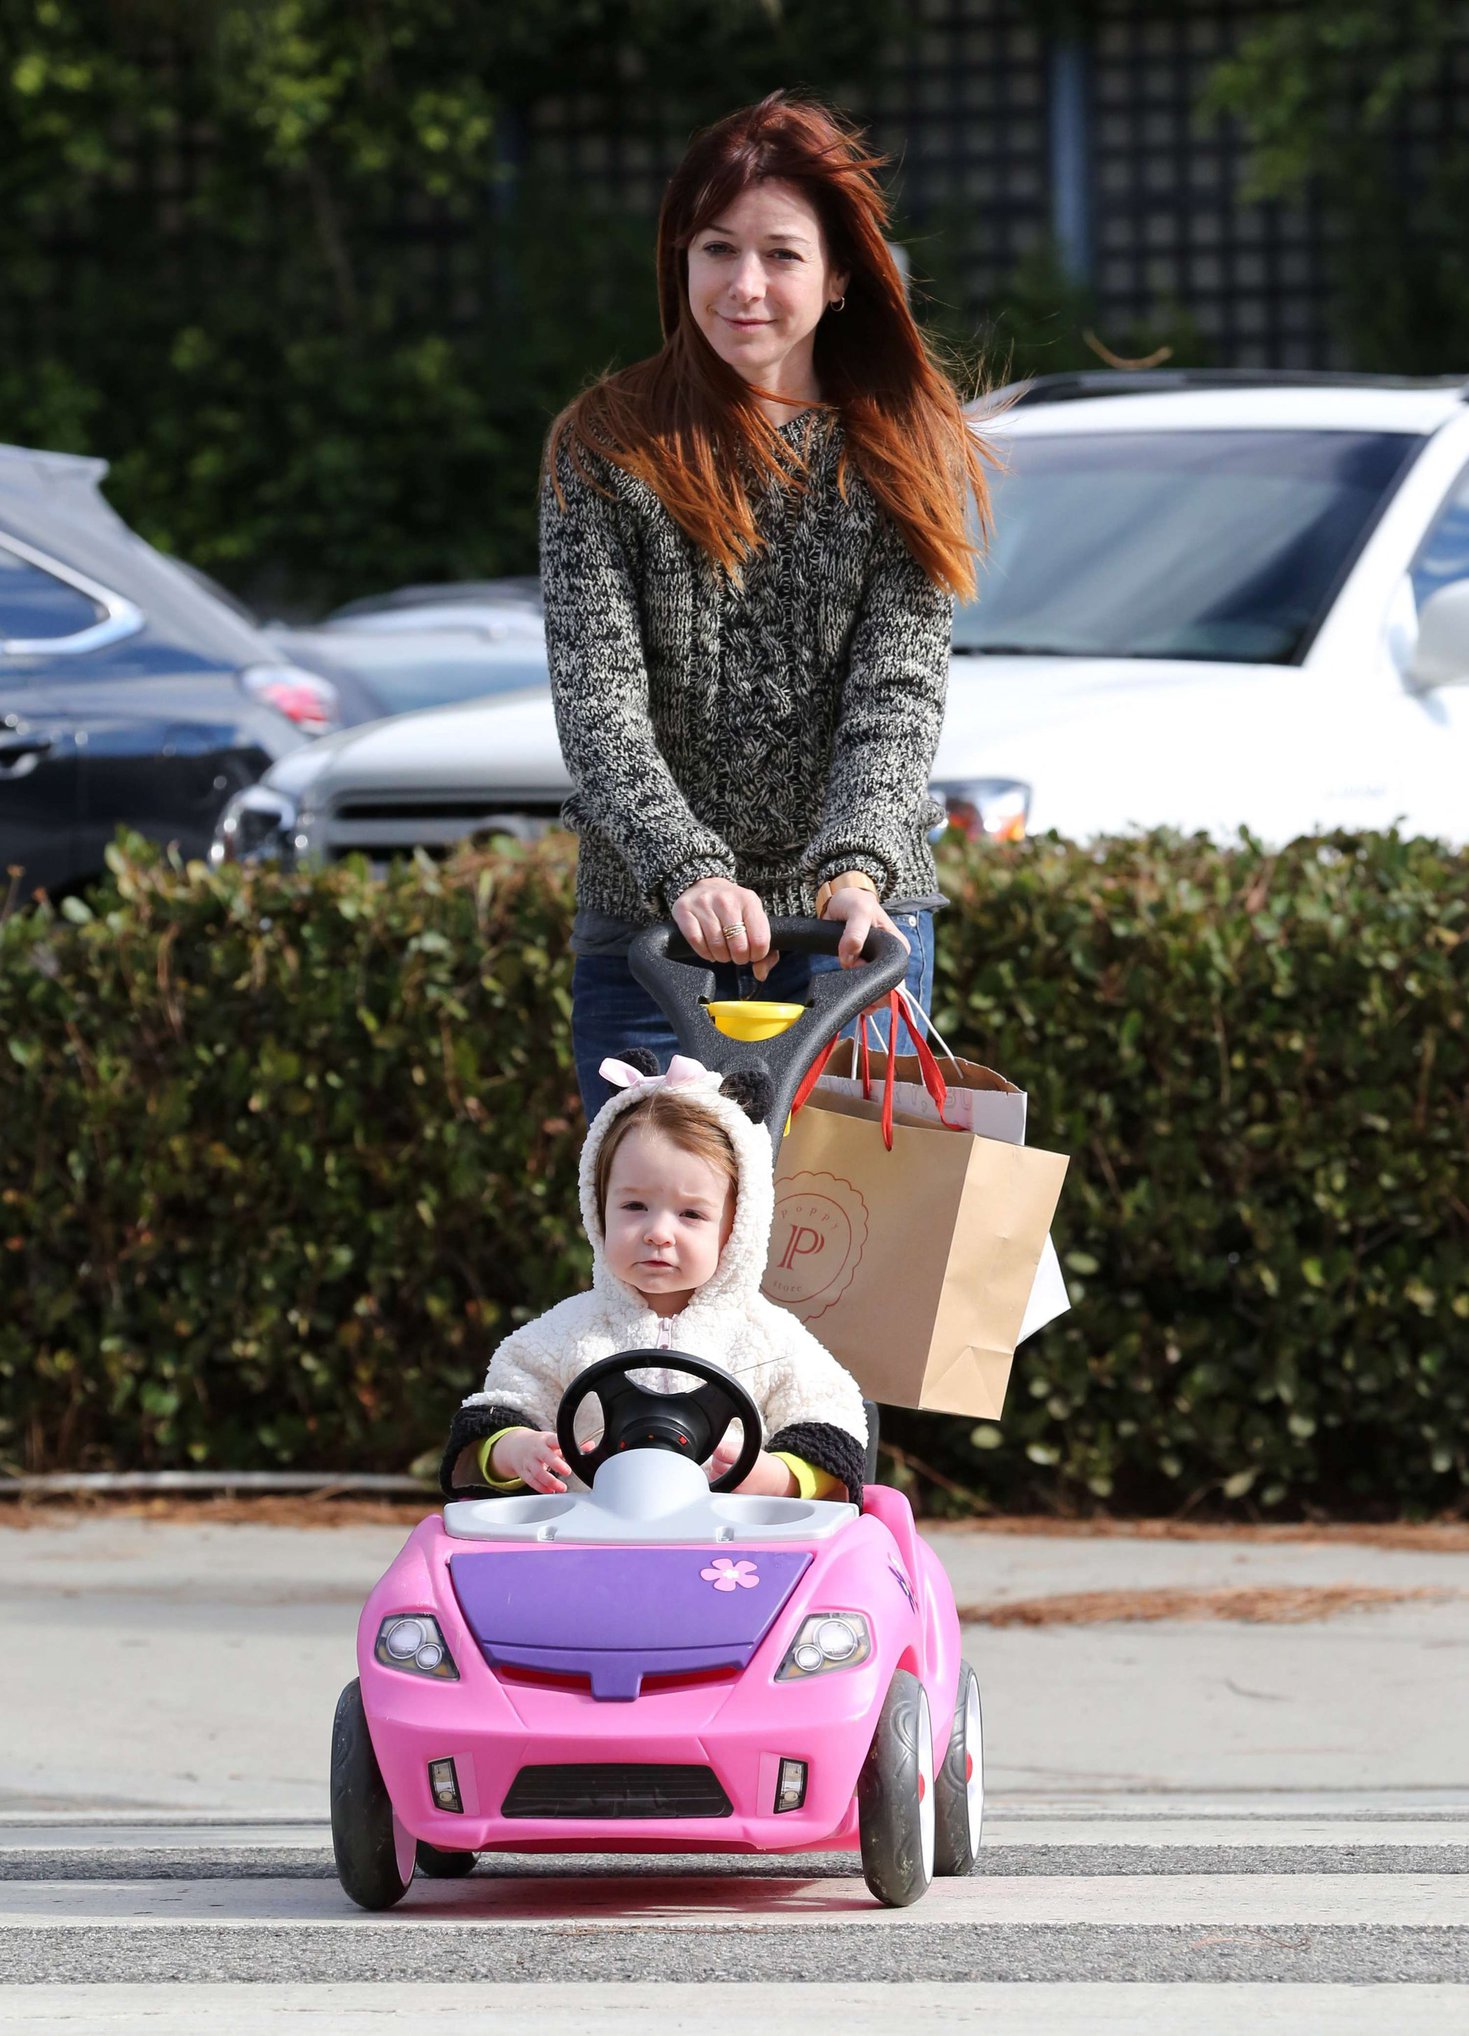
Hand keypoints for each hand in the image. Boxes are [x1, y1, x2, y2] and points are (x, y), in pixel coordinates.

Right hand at [491, 1427, 571, 1493]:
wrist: (516, 1446)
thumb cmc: (540, 1445)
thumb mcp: (553, 1442)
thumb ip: (571, 1446)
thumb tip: (590, 1446)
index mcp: (546, 1440)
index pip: (554, 1441)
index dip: (562, 1446)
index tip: (571, 1453)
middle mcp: (537, 1450)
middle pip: (545, 1457)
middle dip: (557, 1464)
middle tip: (567, 1472)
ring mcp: (529, 1461)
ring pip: (538, 1472)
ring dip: (550, 1481)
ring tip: (561, 1488)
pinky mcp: (524, 1472)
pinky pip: (531, 1481)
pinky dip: (541, 1487)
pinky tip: (550, 1491)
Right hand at [673, 878, 776, 982]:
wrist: (704, 884)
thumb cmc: (733, 908)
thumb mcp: (753, 919)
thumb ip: (767, 950)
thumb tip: (760, 973)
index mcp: (749, 901)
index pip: (760, 940)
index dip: (757, 955)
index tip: (752, 954)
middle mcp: (726, 900)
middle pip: (738, 946)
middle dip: (739, 958)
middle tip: (736, 955)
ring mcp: (704, 904)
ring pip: (717, 946)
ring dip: (721, 956)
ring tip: (723, 951)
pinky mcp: (684, 911)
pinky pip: (696, 942)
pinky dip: (704, 953)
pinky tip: (709, 950)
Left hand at [710, 1437, 797, 1495]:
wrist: (773, 1480)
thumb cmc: (762, 1464)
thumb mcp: (748, 1448)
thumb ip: (729, 1447)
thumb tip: (712, 1448)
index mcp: (744, 1462)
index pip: (719, 1452)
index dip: (719, 1450)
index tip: (722, 1450)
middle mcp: (739, 1478)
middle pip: (715, 1464)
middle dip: (718, 1460)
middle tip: (729, 1460)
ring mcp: (735, 1489)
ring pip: (713, 1476)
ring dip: (717, 1472)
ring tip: (730, 1470)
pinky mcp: (732, 1497)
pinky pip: (717, 1487)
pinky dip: (720, 1482)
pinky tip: (729, 1479)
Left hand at [818, 883, 910, 1020]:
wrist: (839, 902)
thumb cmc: (854, 902)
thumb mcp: (858, 911)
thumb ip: (855, 932)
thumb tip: (851, 955)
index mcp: (898, 946)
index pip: (895, 976)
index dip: (875, 977)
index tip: (855, 965)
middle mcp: (890, 958)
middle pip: (886, 988)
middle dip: (867, 986)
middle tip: (849, 970)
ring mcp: (877, 965)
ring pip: (874, 990)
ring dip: (860, 990)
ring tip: (847, 978)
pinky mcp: (864, 968)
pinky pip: (864, 988)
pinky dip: (855, 991)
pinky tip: (847, 989)